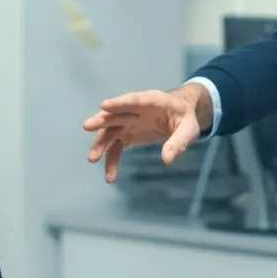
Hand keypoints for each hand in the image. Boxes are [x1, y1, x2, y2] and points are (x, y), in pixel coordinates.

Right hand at [83, 84, 211, 180]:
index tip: (105, 105)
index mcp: (152, 101)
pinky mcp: (127, 135)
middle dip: (101, 120)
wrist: (180, 116)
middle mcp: (135, 110)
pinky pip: (115, 148)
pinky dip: (111, 161)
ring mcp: (128, 122)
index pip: (135, 100)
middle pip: (116, 114)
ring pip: (110, 131)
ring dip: (100, 144)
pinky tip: (110, 177)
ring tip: (92, 159)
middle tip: (87, 126)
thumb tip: (167, 160)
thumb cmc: (185, 118)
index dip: (120, 103)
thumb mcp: (189, 129)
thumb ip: (179, 142)